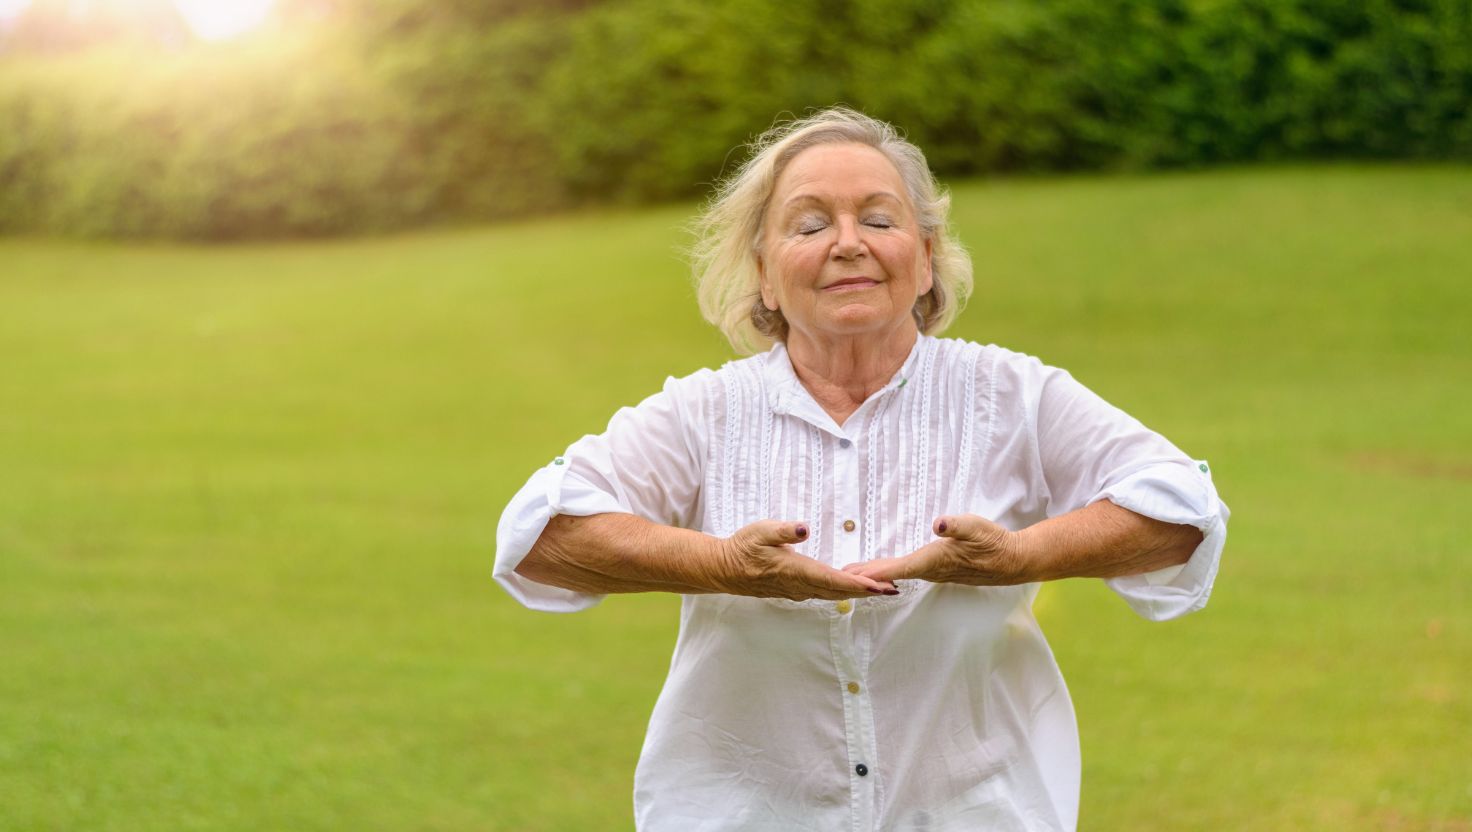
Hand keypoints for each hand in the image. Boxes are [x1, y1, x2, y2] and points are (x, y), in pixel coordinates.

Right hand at [716, 520, 898, 600]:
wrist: (725, 569)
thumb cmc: (743, 547)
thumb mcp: (760, 531)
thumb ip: (784, 530)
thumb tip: (804, 528)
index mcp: (796, 571)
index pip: (833, 579)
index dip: (858, 584)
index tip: (879, 586)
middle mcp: (800, 585)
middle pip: (840, 591)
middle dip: (868, 591)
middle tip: (894, 590)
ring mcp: (798, 590)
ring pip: (834, 594)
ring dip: (859, 593)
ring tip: (882, 590)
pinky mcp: (796, 590)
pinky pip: (825, 593)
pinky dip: (844, 592)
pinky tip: (854, 589)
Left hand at [842, 514, 1034, 585]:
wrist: (1011, 561)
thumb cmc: (993, 542)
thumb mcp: (977, 526)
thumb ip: (958, 525)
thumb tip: (940, 523)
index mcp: (935, 560)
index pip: (901, 568)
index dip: (878, 573)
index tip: (857, 578)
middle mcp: (930, 570)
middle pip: (892, 574)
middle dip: (866, 576)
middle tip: (838, 578)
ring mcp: (933, 572)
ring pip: (897, 575)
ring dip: (874, 575)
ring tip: (851, 575)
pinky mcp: (936, 570)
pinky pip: (906, 573)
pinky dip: (888, 573)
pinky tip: (880, 574)